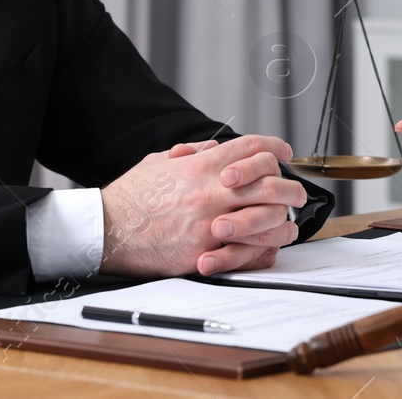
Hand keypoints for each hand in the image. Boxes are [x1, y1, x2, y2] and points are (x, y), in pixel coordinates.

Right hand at [99, 134, 307, 277]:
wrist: (104, 230)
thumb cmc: (130, 196)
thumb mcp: (159, 162)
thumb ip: (192, 153)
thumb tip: (216, 148)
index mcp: (202, 167)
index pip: (253, 148)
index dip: (275, 147)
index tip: (284, 152)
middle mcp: (211, 192)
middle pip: (270, 183)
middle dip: (291, 187)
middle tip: (297, 193)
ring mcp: (209, 224)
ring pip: (266, 220)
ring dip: (283, 220)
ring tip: (288, 222)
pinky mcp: (203, 254)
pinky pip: (246, 253)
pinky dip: (263, 249)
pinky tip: (269, 246)